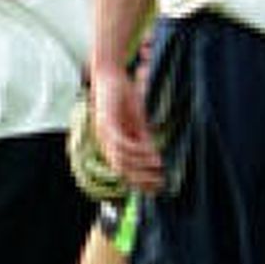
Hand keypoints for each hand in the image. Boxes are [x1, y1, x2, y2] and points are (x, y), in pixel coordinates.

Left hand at [90, 66, 162, 193]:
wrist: (110, 75)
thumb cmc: (123, 98)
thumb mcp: (137, 122)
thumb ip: (143, 140)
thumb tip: (156, 160)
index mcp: (111, 145)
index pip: (123, 171)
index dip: (139, 182)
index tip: (158, 188)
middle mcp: (104, 143)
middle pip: (121, 171)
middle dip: (141, 178)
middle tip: (160, 182)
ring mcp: (103, 134)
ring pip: (121, 160)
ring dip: (141, 165)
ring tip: (159, 166)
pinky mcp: (106, 123)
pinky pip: (121, 143)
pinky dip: (137, 150)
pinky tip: (151, 152)